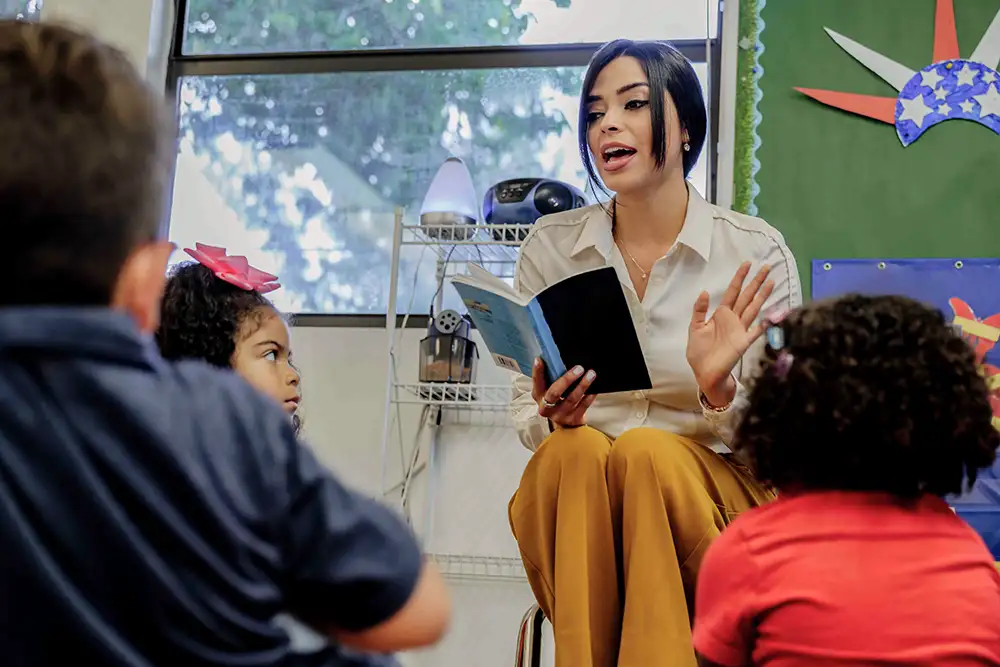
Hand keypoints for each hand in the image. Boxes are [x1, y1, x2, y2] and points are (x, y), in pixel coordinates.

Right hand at [531, 358, 596, 428]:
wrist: (565, 425)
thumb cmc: (557, 402)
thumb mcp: (548, 391)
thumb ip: (550, 378)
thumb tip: (554, 358)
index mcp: (539, 396)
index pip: (537, 382)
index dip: (537, 371)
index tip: (539, 360)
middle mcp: (546, 407)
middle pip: (554, 393)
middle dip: (567, 379)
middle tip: (579, 368)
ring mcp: (560, 415)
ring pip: (571, 399)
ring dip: (582, 385)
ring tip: (591, 374)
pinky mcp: (573, 419)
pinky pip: (583, 406)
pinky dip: (589, 396)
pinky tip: (594, 388)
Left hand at [686, 262, 773, 405]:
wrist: (704, 372)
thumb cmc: (699, 351)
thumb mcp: (695, 328)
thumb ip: (699, 310)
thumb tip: (705, 291)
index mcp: (721, 314)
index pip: (733, 292)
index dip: (740, 278)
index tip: (747, 264)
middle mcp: (733, 319)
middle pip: (747, 296)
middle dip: (756, 282)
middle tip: (767, 267)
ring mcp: (741, 329)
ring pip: (754, 308)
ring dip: (763, 296)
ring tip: (772, 282)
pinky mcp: (744, 342)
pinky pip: (756, 331)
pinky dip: (764, 325)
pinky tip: (771, 316)